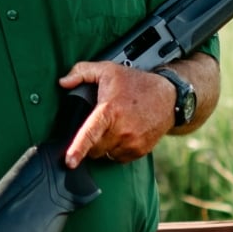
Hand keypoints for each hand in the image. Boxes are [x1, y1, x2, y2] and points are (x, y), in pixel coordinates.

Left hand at [57, 60, 179, 167]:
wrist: (169, 97)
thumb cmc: (136, 83)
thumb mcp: (108, 69)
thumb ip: (82, 72)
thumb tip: (63, 81)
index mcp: (110, 110)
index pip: (90, 133)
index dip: (78, 149)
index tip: (69, 162)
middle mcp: (122, 129)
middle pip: (94, 149)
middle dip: (91, 141)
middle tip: (98, 126)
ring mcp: (132, 142)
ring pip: (105, 154)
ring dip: (104, 146)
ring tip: (113, 128)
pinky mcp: (140, 150)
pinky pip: (118, 158)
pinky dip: (116, 150)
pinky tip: (122, 134)